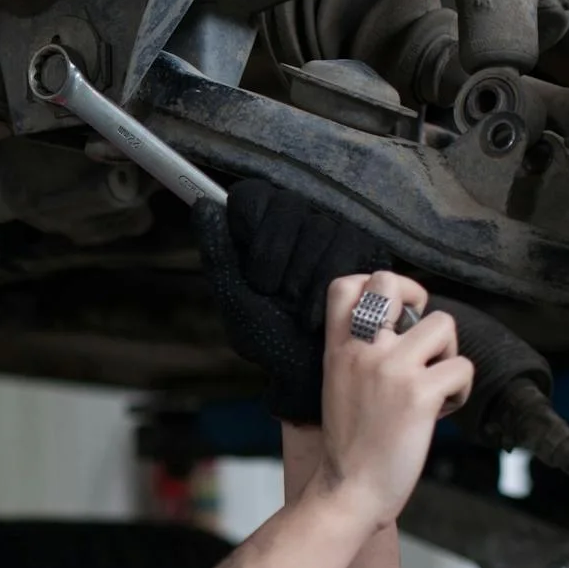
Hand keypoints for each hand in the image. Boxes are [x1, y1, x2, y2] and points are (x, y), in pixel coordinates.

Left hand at [192, 181, 392, 425]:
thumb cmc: (269, 337)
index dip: (250, 230)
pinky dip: (325, 284)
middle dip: (275, 257)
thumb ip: (217, 252)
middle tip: (272, 293)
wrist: (307, 371)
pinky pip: (347, 244)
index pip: (252, 196)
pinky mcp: (364, 248)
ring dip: (300, 276)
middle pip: (287, 206)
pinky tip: (316, 311)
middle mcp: (296, 224)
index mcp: (259, 232)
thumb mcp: (234, 298)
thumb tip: (204, 206)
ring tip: (295, 305)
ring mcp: (331, 232)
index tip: (249, 268)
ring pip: (318, 226)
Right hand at [315, 272, 474, 530]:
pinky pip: (463, 368)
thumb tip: (403, 327)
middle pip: (391, 283)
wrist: (349, 489)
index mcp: (337, 349)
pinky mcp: (420, 394)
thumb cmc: (350, 444)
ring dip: (448, 354)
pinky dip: (460, 392)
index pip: (347, 285)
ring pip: (444, 324)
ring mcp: (391, 369)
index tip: (395, 310)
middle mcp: (362, 350)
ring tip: (433, 385)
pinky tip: (440, 412)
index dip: (379, 284)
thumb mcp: (339, 385)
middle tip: (423, 338)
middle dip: (418, 301)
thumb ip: (360, 353)